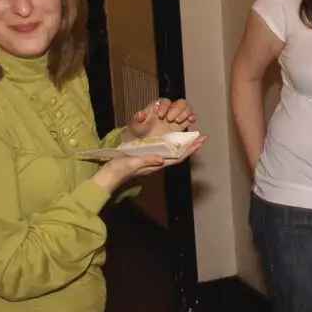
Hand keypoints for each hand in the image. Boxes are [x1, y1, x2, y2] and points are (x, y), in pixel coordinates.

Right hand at [90, 133, 207, 193]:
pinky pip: (163, 150)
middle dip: (191, 146)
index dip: (189, 150)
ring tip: (192, 136)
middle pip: (178, 154)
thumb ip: (146, 161)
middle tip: (202, 136)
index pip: (177, 158)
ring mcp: (152, 160)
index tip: (200, 142)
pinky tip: (174, 139)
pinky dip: (171, 144)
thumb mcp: (132, 163)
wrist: (108, 175)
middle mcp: (157, 162)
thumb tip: (162, 159)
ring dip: (183, 144)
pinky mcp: (146, 158)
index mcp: (155, 164)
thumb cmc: (119, 169)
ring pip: (172, 152)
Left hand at [129, 97, 196, 138]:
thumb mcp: (136, 125)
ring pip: (186, 108)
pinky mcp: (182, 125)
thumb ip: (138, 118)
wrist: (146, 142)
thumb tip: (141, 114)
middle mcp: (169, 110)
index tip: (160, 115)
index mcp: (158, 107)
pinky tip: (190, 120)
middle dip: (177, 109)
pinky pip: (191, 118)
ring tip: (178, 121)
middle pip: (179, 103)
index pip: (165, 101)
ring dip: (185, 113)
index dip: (164, 106)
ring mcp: (177, 117)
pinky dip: (192, 118)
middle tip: (171, 119)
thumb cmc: (140, 131)